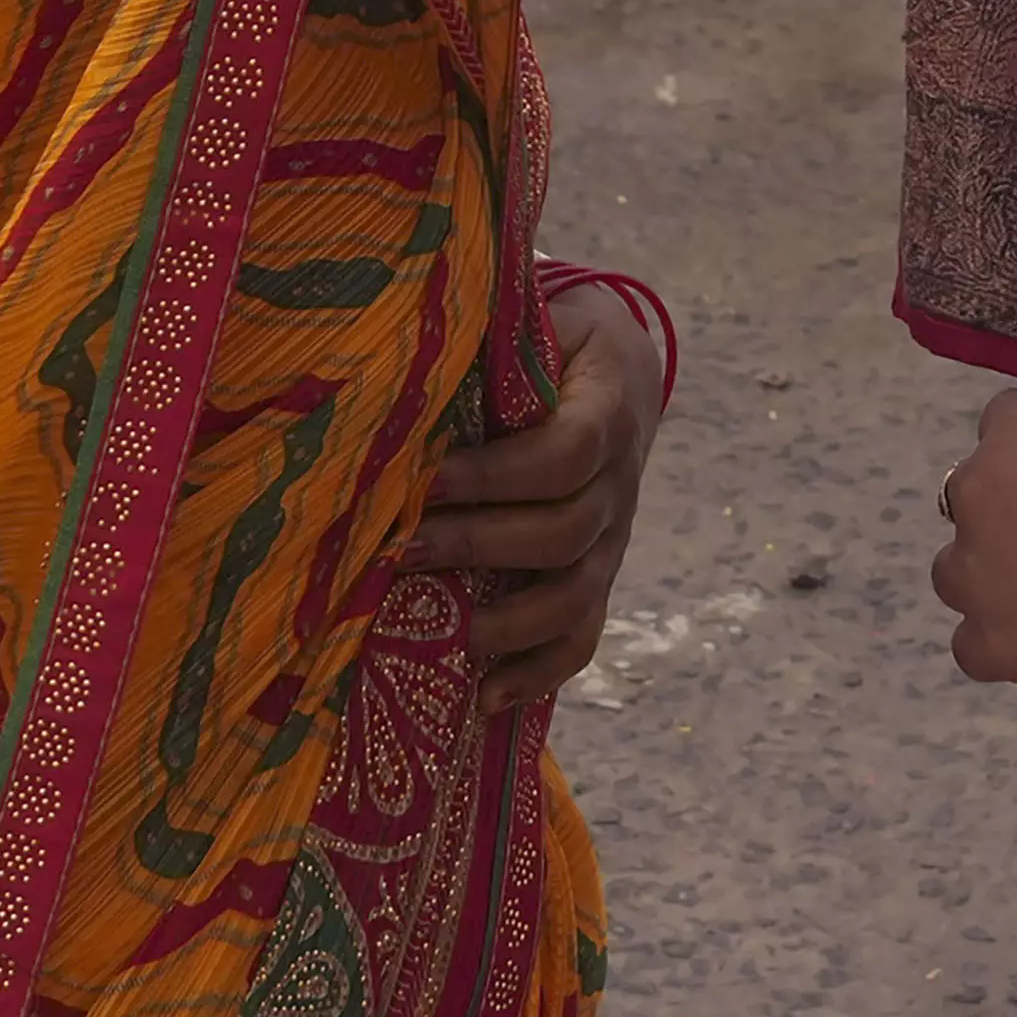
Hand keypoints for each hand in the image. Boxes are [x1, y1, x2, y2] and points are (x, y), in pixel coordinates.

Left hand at [410, 277, 666, 710]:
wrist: (616, 370)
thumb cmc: (552, 339)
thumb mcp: (535, 318)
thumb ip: (487, 333)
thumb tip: (395, 337)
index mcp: (607, 405)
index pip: (567, 453)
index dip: (498, 475)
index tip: (427, 480)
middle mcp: (620, 480)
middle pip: (565, 532)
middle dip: (479, 546)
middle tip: (403, 551)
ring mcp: (613, 536)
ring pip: (577, 595)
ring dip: (507, 622)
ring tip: (445, 632)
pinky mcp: (597, 576)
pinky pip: (582, 637)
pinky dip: (537, 674)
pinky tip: (485, 698)